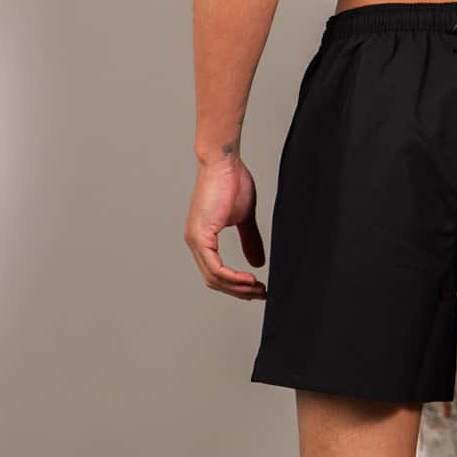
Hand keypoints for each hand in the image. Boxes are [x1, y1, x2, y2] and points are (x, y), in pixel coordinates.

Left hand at [185, 154, 266, 299]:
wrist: (224, 162)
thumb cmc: (232, 182)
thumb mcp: (245, 218)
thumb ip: (250, 240)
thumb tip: (257, 263)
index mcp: (203, 238)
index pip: (216, 273)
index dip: (236, 284)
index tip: (257, 288)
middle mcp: (195, 242)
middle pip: (214, 280)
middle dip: (238, 291)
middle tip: (261, 294)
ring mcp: (196, 240)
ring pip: (214, 277)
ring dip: (238, 287)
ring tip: (258, 289)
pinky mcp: (200, 235)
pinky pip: (215, 267)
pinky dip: (232, 278)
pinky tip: (249, 280)